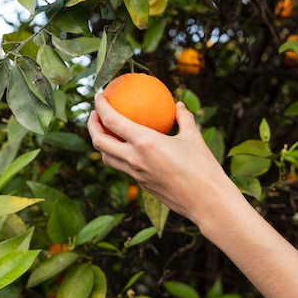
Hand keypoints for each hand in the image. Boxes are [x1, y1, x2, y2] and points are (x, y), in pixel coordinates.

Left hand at [87, 94, 230, 220]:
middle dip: (91, 126)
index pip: (111, 120)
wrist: (206, 201)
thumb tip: (177, 105)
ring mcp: (136, 174)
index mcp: (145, 142)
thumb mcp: (193, 136)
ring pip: (107, 158)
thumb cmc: (202, 167)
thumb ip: (183, 117)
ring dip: (101, 144)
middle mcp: (135, 159)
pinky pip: (124, 168)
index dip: (100, 106)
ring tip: (107, 132)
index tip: (99, 96)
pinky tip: (130, 150)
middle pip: (99, 141)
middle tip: (95, 114)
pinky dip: (119, 156)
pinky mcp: (142, 185)